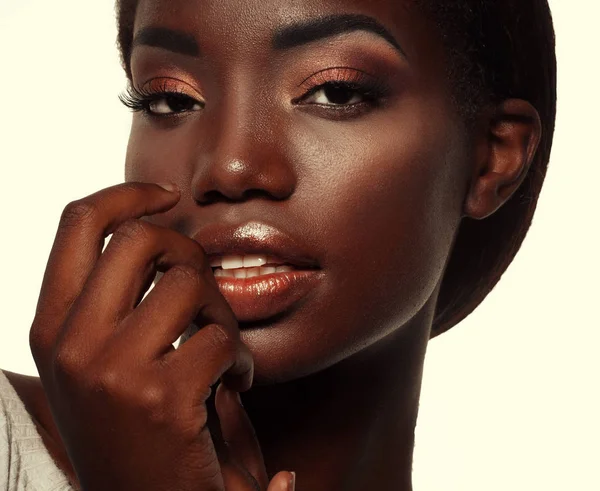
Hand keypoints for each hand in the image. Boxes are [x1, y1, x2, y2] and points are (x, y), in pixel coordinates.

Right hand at [29, 182, 294, 490]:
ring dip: (221, 312)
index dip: (128, 195)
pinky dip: (241, 359)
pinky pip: (221, 338)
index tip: (168, 197)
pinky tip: (233, 386)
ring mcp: (113, 371)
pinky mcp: (163, 398)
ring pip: (190, 283)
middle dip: (188, 253)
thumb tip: (155, 223)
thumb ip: (116, 299)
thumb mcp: (101, 362)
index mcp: (51, 329)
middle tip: (205, 295)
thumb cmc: (134, 431)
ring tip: (221, 351)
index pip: (78, 222)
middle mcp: (71, 344)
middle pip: (142, 238)